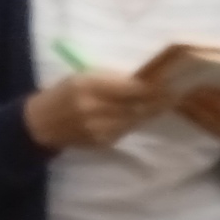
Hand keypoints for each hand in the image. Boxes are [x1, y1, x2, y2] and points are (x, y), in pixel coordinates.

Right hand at [24, 68, 161, 150]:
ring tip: (165, 102)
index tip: (170, 83)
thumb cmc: (65, 92)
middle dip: (158, 101)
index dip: (152, 88)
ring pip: (134, 120)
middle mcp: (95, 109)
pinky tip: (140, 113)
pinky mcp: (102, 142)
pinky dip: (134, 121)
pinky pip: (125, 130)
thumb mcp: (84, 76)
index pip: (130, 89)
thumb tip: (142, 82)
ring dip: (150, 111)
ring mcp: (98, 129)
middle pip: (136, 106)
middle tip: (176, 94)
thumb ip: (111, 80)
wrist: (42, 123)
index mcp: (89, 86)